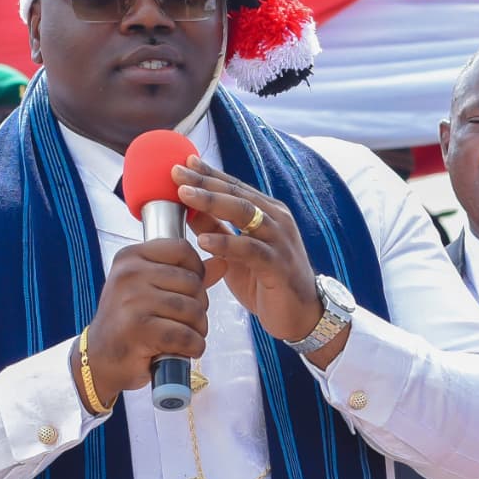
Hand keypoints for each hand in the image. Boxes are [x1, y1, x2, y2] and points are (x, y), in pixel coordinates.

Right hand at [83, 234, 209, 403]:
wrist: (99, 360)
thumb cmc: (129, 323)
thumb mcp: (153, 291)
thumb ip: (187, 275)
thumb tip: (222, 261)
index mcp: (131, 257)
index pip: (181, 249)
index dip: (196, 271)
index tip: (188, 291)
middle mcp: (129, 274)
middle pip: (192, 282)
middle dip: (199, 307)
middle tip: (186, 322)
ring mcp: (132, 301)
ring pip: (193, 309)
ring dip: (198, 330)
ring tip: (184, 338)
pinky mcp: (139, 329)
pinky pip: (185, 335)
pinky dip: (192, 347)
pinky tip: (182, 351)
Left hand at [173, 161, 323, 345]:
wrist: (302, 316)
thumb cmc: (267, 282)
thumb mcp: (236, 253)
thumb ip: (216, 230)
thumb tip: (187, 209)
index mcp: (267, 213)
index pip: (234, 187)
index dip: (209, 174)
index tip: (183, 163)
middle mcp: (276, 220)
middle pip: (236, 194)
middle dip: (205, 182)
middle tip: (176, 173)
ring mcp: (279, 241)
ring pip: (244, 213)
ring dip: (212, 202)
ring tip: (184, 195)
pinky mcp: (279, 265)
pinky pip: (251, 250)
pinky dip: (226, 244)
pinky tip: (204, 241)